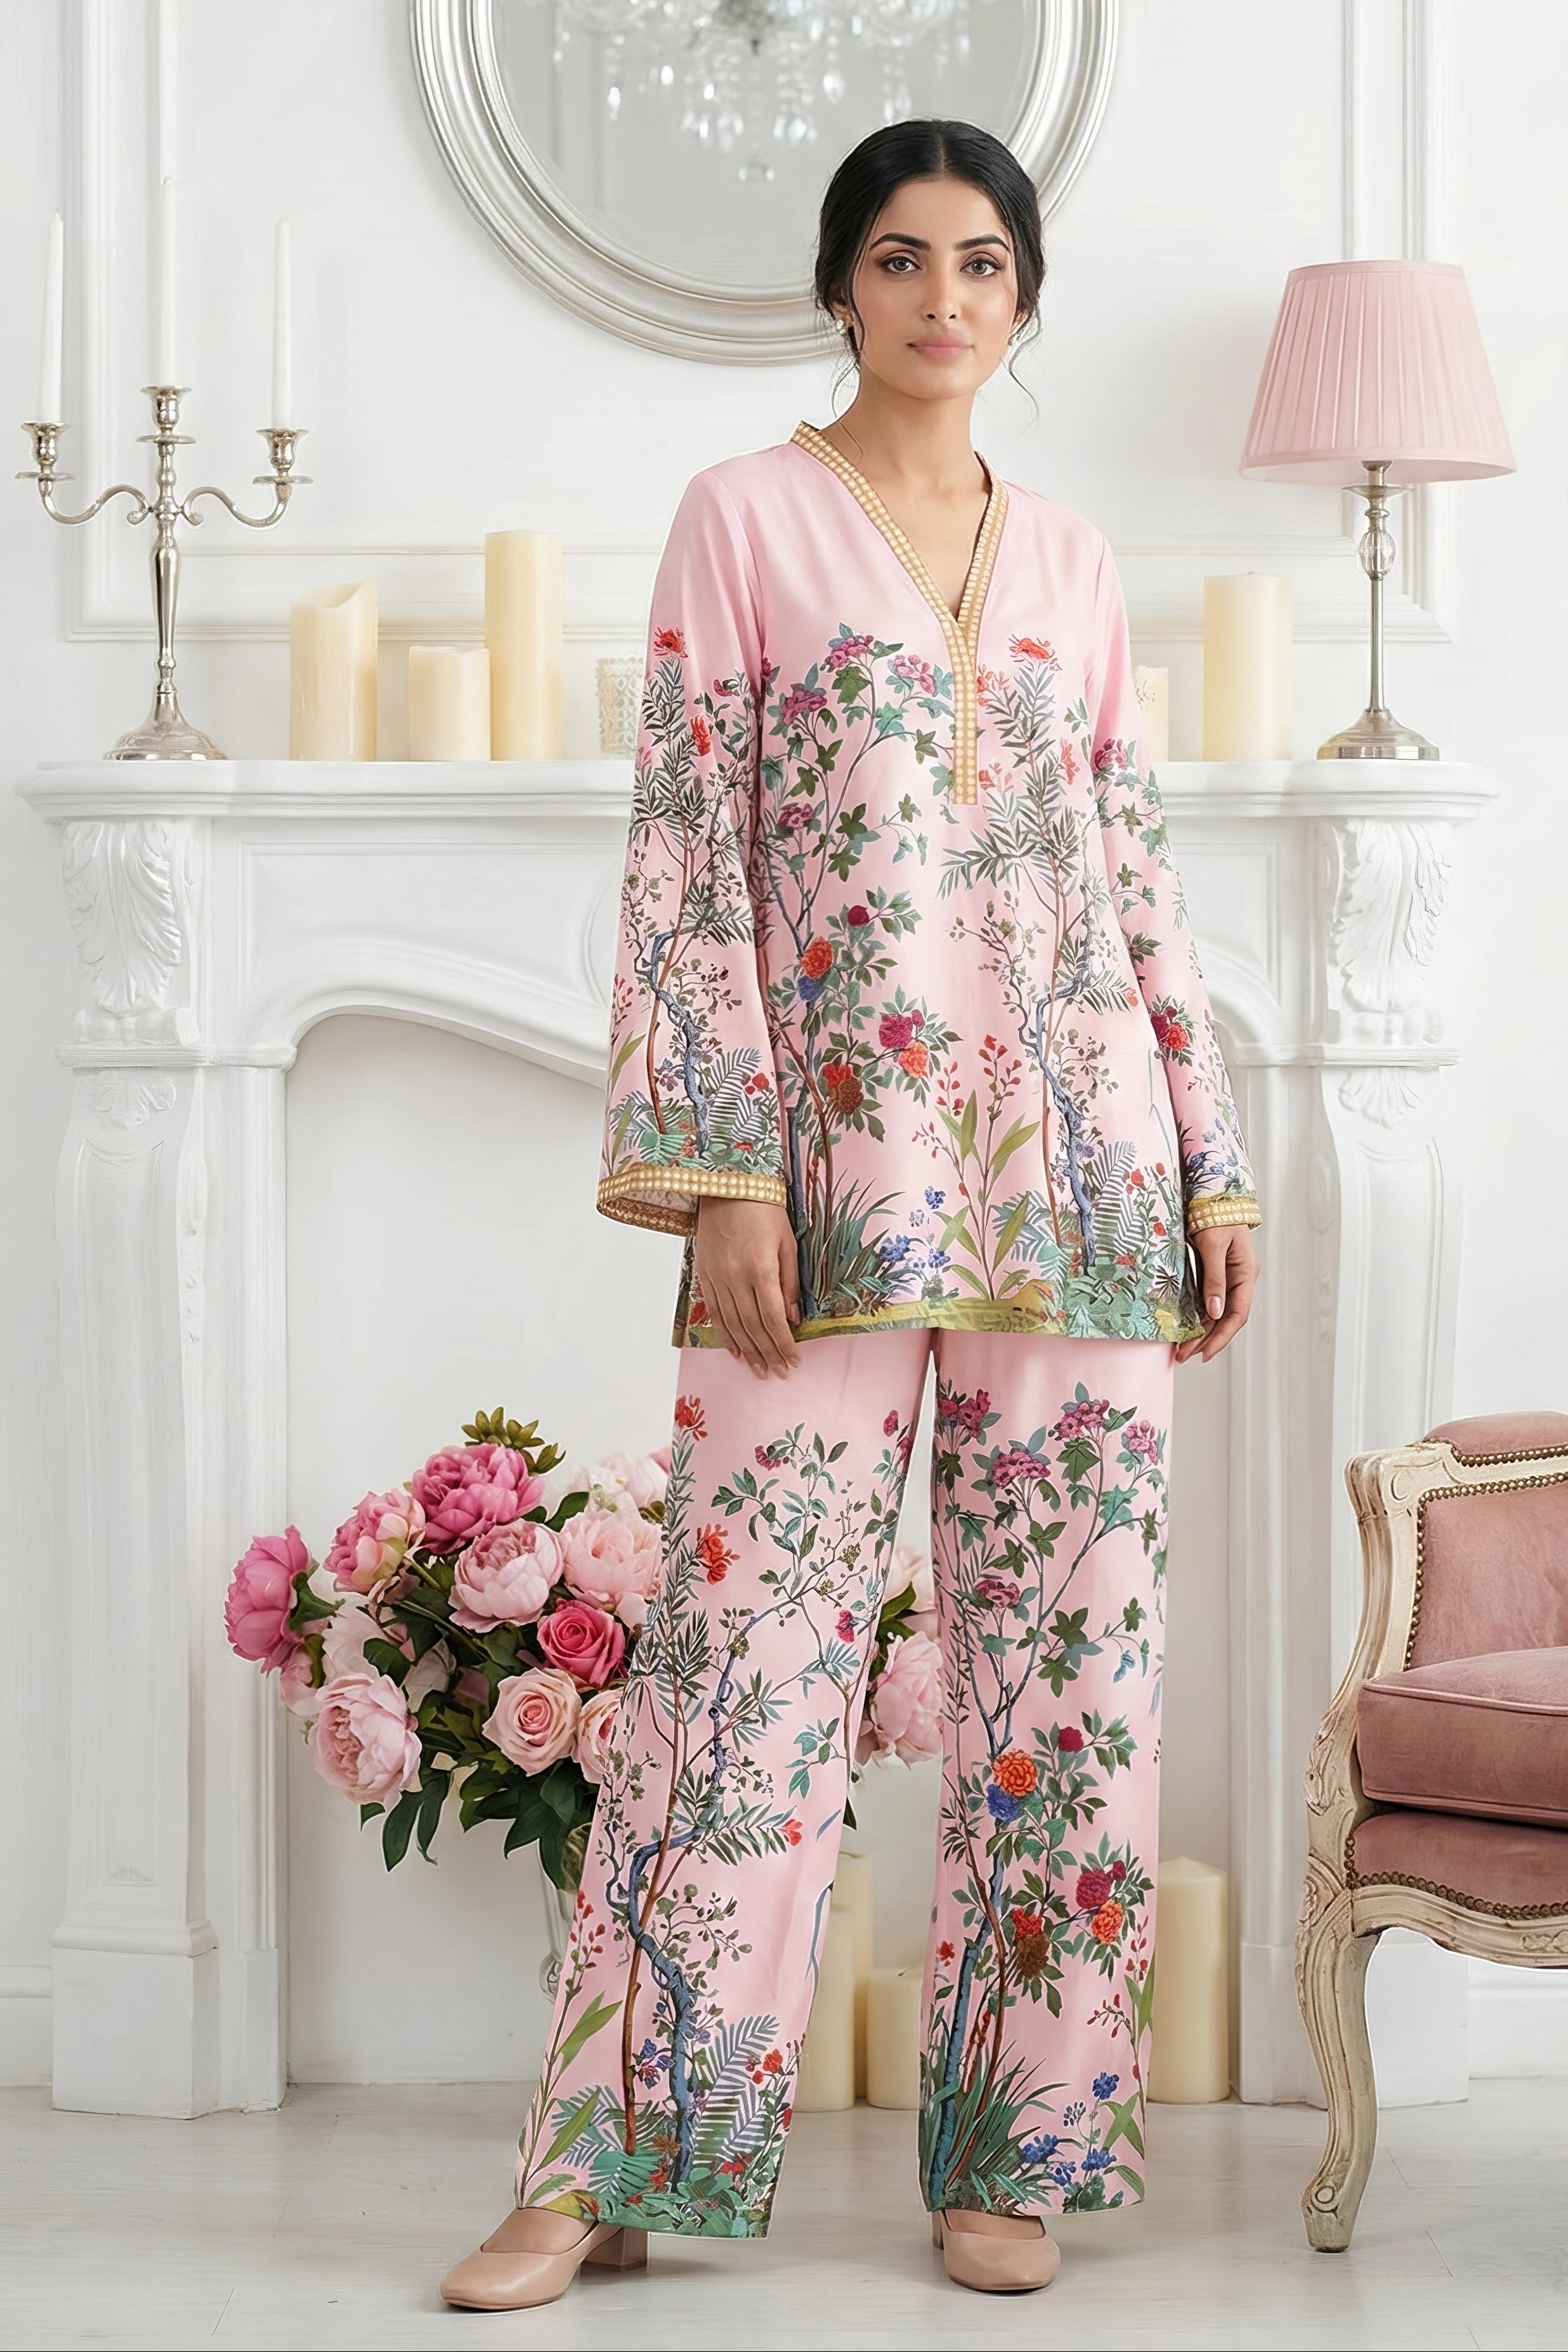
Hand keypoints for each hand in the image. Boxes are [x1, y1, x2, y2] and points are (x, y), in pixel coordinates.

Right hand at [693, 1198, 802, 1378]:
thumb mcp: (787, 1243)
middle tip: (779, 1373)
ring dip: (748, 1351)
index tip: (794, 1361)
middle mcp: (736, 1278)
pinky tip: (736, 1351)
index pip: (774, 1319)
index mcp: (761, 1269)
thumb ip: (790, 1283)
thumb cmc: (764, 1211)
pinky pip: (715, 1314)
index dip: (784, 1344)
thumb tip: (793, 1318)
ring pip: (733, 1326)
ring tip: (760, 1370)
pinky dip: (726, 1335)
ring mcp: (717, 1279)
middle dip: (768, 1354)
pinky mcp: (705, 1277)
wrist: (727, 1187)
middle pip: (753, 1328)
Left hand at [1174, 1222, 1258, 1365]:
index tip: (1204, 1352)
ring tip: (1180, 1349)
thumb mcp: (1213, 1245)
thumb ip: (1215, 1278)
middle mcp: (1238, 1280)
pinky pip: (1206, 1301)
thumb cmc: (1215, 1215)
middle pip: (1224, 1318)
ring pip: (1215, 1313)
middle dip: (1205, 1339)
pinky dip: (1195, 1316)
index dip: (1222, 1336)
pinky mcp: (1212, 1275)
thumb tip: (1214, 1311)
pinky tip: (1183, 1328)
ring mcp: (1226, 1279)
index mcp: (1245, 1274)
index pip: (1237, 1314)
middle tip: (1183, 1356)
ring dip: (1199, 1332)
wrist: (1212, 1195)